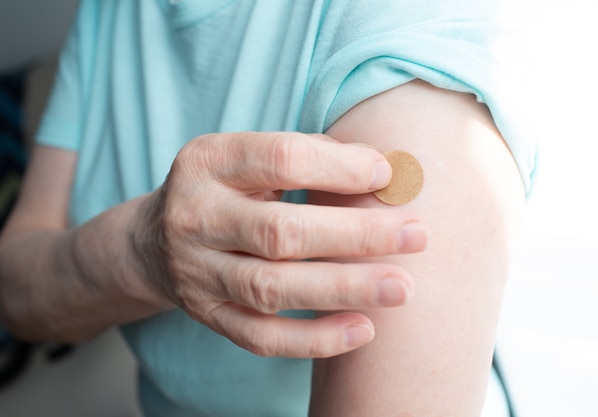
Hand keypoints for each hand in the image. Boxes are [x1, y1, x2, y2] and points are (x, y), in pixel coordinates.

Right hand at [135, 132, 426, 357]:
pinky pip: (260, 337)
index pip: (280, 159)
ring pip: (272, 289)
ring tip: (402, 288)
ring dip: (344, 289)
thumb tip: (386, 172)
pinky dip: (314, 339)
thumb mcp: (250, 157)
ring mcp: (197, 272)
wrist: (155, 240)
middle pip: (280, 231)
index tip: (388, 174)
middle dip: (355, 235)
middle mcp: (196, 216)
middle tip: (417, 236)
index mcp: (209, 161)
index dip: (339, 168)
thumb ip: (311, 157)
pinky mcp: (207, 315)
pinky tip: (363, 329)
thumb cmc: (227, 189)